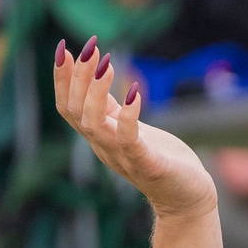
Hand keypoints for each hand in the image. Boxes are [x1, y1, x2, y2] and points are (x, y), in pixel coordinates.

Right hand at [54, 40, 217, 221]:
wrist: (186, 199)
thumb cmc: (160, 159)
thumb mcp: (129, 127)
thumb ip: (110, 107)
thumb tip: (95, 71)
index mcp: (98, 136)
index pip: (67, 106)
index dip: (61, 79)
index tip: (63, 48)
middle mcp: (104, 146)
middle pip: (75, 111)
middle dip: (77, 78)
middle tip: (89, 48)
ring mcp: (123, 157)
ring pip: (93, 124)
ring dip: (96, 93)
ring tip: (107, 65)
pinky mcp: (147, 165)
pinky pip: (129, 141)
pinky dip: (128, 117)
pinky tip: (134, 93)